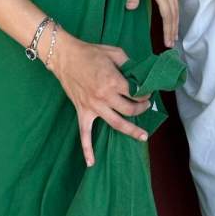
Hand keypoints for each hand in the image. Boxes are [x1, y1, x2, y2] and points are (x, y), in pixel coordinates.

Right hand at [48, 32, 150, 165]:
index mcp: (114, 81)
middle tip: (147, 106)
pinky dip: (87, 150)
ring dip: (131, 131)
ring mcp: (93, 107)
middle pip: (129, 110)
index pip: (136, 93)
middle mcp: (105, 97)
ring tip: (143, 137)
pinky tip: (91, 163)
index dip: (145, 94)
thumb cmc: (91, 52)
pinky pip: (84, 135)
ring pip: (115, 124)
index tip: (149, 92)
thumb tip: (140, 73)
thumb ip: (129, 63)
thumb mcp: (115, 52)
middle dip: (142, 109)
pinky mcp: (82, 112)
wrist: (66, 57)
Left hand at [126, 0, 178, 47]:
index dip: (168, 29)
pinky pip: (176, 2)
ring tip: (175, 34)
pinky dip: (176, 12)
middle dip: (173, 30)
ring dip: (175, 22)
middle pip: (174, 14)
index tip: (168, 42)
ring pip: (176, 8)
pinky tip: (174, 15)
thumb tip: (130, 8)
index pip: (167, 15)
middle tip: (172, 44)